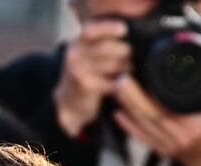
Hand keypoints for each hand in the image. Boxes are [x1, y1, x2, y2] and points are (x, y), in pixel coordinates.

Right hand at [53, 19, 130, 137]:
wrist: (69, 103)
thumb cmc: (85, 75)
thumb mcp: (86, 54)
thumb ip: (101, 42)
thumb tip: (128, 34)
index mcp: (76, 42)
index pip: (92, 29)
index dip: (109, 27)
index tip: (124, 30)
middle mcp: (75, 54)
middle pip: (107, 47)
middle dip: (125, 51)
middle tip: (132, 57)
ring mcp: (78, 70)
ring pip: (112, 64)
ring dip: (126, 67)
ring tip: (129, 69)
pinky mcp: (85, 86)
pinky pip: (112, 82)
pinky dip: (121, 82)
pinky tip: (123, 83)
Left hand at [114, 82, 200, 165]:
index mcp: (194, 127)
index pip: (167, 111)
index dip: (151, 97)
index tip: (142, 79)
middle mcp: (179, 138)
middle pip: (150, 116)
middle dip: (133, 98)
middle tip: (123, 80)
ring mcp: (168, 146)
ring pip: (143, 126)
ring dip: (128, 108)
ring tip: (119, 90)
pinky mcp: (160, 151)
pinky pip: (141, 137)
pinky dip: (128, 126)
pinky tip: (118, 114)